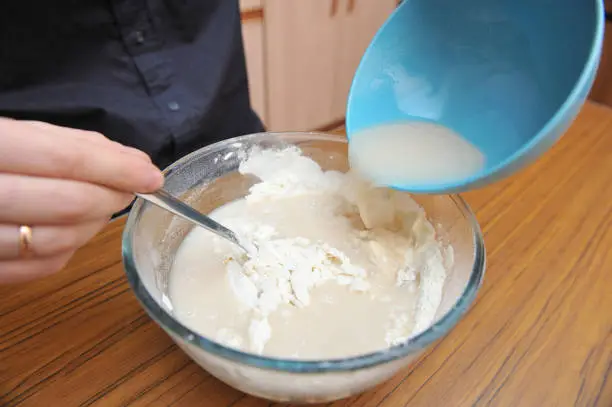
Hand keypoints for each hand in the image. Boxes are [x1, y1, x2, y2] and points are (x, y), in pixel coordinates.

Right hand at [0, 119, 163, 282]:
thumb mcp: (16, 135)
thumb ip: (74, 145)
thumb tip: (137, 164)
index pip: (62, 158)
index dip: (114, 169)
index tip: (151, 176)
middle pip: (66, 204)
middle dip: (110, 197)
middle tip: (132, 188)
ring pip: (56, 241)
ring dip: (95, 225)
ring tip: (103, 205)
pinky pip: (38, 269)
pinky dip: (69, 250)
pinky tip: (74, 230)